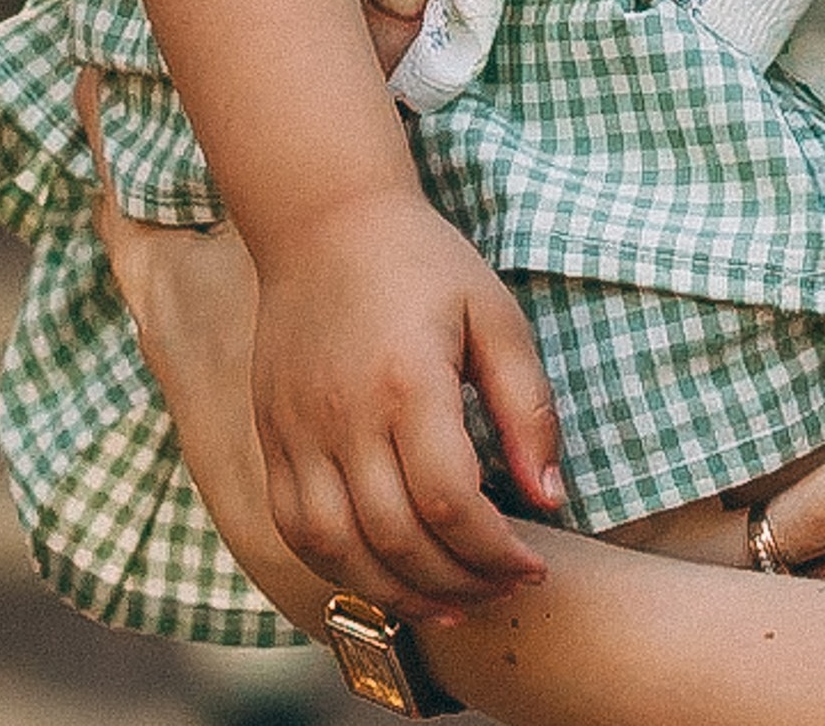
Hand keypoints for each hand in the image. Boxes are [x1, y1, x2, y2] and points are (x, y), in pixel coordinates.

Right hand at [247, 185, 564, 621]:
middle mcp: (345, 416)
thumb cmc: (423, 262)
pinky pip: (297, 531)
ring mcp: (299, 432)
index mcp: (409, 381)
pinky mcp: (273, 438)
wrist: (325, 221)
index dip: (495, 551)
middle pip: (398, 538)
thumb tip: (550, 497)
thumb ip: (526, 407)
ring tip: (451, 603)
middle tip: (502, 590)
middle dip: (459, 581)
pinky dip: (340, 569)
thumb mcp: (495, 315)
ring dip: (399, 593)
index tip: (532, 567)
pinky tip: (384, 576)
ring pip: (340, 551)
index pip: (451, 500)